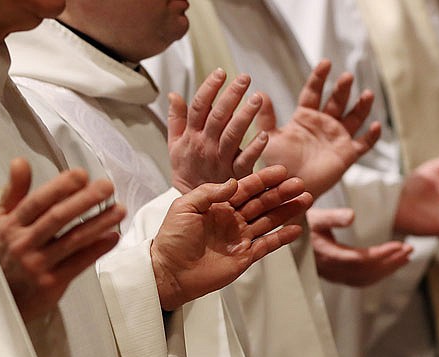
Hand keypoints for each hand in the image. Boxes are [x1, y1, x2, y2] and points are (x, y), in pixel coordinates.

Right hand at [0, 159, 126, 320]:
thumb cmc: (3, 256)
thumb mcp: (0, 222)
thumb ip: (13, 192)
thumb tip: (20, 162)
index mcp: (10, 226)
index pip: (37, 202)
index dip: (60, 187)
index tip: (81, 175)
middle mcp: (22, 244)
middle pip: (58, 218)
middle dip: (85, 200)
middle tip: (107, 187)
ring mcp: (36, 265)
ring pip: (73, 240)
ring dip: (99, 223)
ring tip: (119, 210)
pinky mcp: (51, 284)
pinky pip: (79, 263)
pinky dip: (98, 249)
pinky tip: (113, 237)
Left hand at [151, 165, 313, 309]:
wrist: (168, 272)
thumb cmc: (172, 239)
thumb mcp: (184, 206)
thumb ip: (209, 192)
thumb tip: (233, 182)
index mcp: (218, 205)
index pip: (246, 188)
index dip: (264, 179)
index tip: (281, 170)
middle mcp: (232, 219)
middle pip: (262, 202)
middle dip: (281, 193)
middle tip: (299, 183)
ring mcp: (240, 238)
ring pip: (269, 220)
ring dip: (287, 210)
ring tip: (305, 199)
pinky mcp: (244, 257)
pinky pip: (267, 245)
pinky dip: (282, 237)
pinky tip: (296, 229)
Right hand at [168, 69, 268, 192]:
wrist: (193, 203)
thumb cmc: (187, 172)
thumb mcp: (174, 145)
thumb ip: (176, 119)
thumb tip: (174, 94)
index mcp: (191, 136)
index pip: (199, 107)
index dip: (209, 88)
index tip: (221, 72)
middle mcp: (205, 145)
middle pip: (218, 116)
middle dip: (231, 95)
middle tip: (245, 78)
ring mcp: (220, 160)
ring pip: (232, 134)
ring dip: (245, 115)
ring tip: (258, 98)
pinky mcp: (234, 175)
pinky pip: (245, 160)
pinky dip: (254, 148)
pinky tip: (264, 134)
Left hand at [258, 59, 380, 198]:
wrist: (287, 190)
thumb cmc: (276, 165)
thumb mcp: (270, 138)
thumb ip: (266, 117)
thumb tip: (260, 93)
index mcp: (304, 117)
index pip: (313, 92)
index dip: (319, 78)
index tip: (325, 63)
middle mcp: (323, 124)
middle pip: (336, 101)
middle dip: (342, 88)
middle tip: (346, 77)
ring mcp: (336, 138)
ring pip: (354, 117)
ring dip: (361, 106)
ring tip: (367, 94)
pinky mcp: (346, 155)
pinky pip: (363, 144)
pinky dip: (371, 136)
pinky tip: (375, 126)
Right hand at [308, 208, 412, 286]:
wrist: (287, 236)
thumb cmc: (301, 223)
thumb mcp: (315, 216)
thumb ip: (333, 216)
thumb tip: (352, 216)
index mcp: (327, 255)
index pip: (359, 260)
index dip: (381, 255)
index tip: (399, 246)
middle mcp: (331, 270)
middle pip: (366, 272)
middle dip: (390, 262)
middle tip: (409, 249)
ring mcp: (333, 275)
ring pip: (365, 278)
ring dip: (388, 269)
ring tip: (405, 256)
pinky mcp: (336, 276)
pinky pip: (360, 280)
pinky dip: (378, 274)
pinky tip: (390, 265)